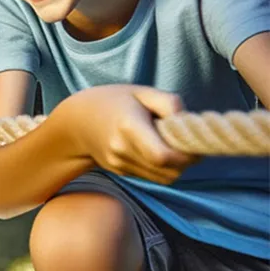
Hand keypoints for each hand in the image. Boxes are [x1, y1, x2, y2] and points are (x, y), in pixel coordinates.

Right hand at [55, 85, 199, 183]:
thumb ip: (169, 103)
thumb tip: (187, 122)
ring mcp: (119, 163)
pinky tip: (158, 149)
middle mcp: (122, 149)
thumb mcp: (142, 92)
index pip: (163, 156)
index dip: (186, 155)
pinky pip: (153, 176)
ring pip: (164, 178)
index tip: (193, 142)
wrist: (77, 122)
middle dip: (187, 161)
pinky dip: (164, 167)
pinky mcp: (120, 171)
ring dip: (178, 166)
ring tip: (174, 145)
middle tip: (190, 143)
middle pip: (168, 170)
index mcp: (129, 126)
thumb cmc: (114, 101)